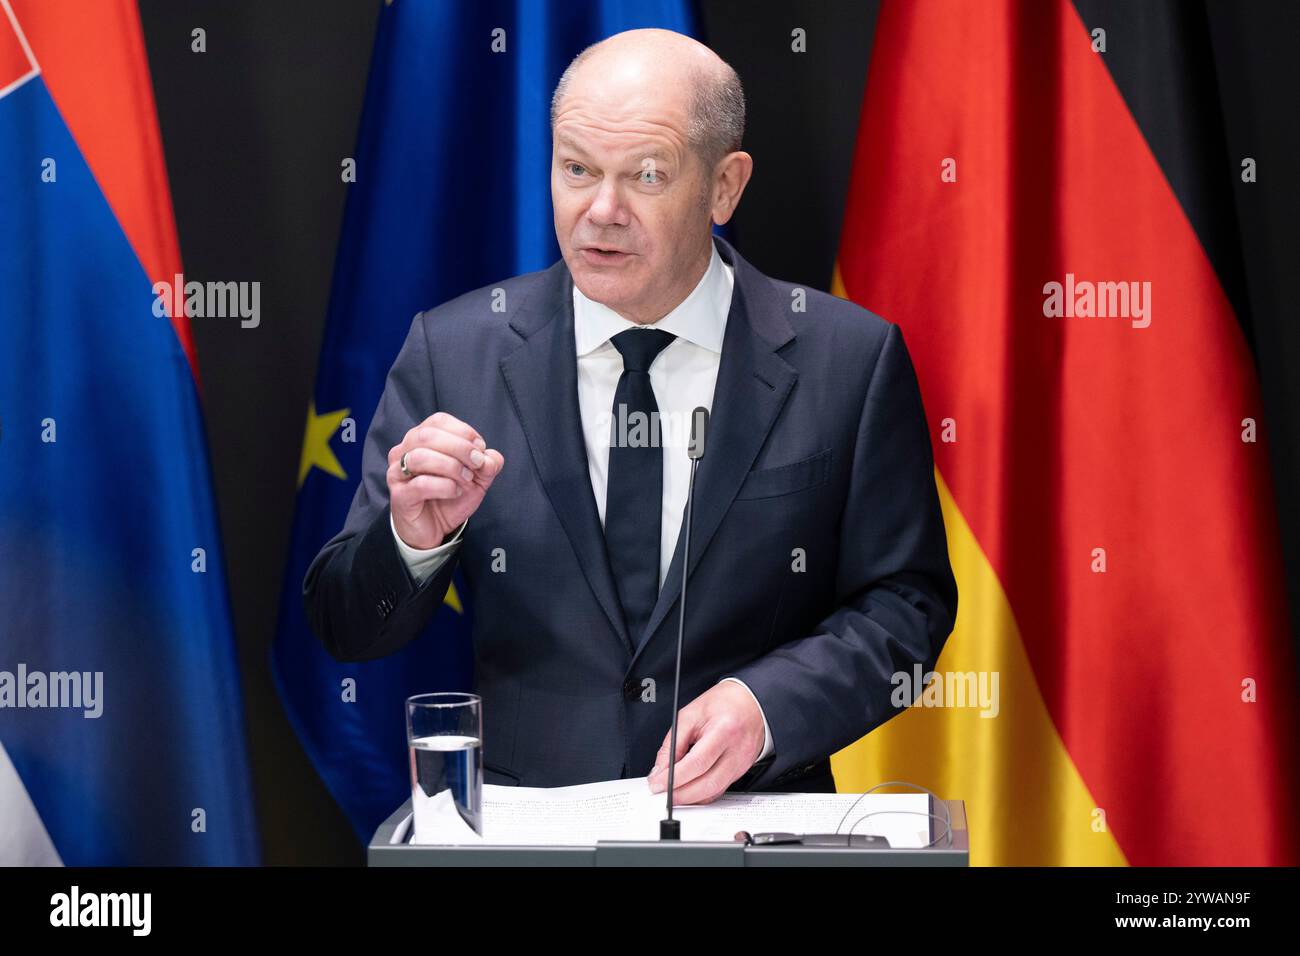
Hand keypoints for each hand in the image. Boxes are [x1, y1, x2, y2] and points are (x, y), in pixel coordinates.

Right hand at [387, 412, 503, 548]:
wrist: (434, 530)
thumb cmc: (449, 496)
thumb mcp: (477, 478)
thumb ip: (488, 464)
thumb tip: (490, 457)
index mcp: (420, 439)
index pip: (438, 421)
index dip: (463, 431)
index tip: (480, 448)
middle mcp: (404, 451)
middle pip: (428, 435)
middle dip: (459, 447)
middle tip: (477, 463)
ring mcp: (398, 473)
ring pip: (420, 457)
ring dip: (451, 466)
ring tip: (466, 479)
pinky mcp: (399, 495)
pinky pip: (420, 484)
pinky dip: (444, 486)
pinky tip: (455, 492)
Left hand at [647, 681, 765, 804]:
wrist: (750, 703)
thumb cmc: (722, 704)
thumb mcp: (689, 715)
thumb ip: (672, 744)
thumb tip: (659, 771)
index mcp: (724, 730)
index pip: (697, 763)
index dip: (674, 778)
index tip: (656, 784)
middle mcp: (737, 750)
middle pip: (708, 784)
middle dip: (681, 795)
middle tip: (661, 794)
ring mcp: (742, 763)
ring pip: (714, 792)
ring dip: (691, 799)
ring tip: (672, 795)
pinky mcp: (742, 771)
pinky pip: (720, 789)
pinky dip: (702, 795)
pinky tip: (689, 792)